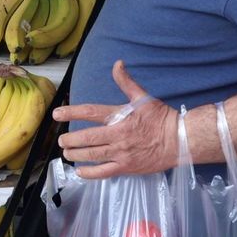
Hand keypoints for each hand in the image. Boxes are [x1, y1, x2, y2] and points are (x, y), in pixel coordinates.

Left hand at [53, 61, 177, 178]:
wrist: (180, 141)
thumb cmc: (162, 119)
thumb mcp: (144, 98)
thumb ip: (126, 82)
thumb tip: (117, 63)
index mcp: (120, 117)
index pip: (90, 112)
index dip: (71, 112)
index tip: (56, 114)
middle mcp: (118, 136)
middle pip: (87, 138)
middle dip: (70, 139)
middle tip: (61, 140)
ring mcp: (121, 154)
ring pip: (92, 156)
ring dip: (76, 154)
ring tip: (67, 153)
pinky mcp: (126, 167)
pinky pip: (103, 172)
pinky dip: (89, 173)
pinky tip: (79, 171)